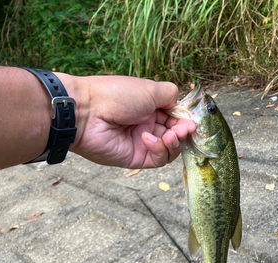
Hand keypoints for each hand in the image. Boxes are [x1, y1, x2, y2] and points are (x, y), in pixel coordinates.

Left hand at [59, 74, 194, 168]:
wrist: (86, 112)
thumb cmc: (116, 95)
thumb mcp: (150, 89)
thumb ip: (171, 95)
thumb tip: (181, 106)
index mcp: (150, 107)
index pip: (176, 117)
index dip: (185, 120)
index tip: (191, 121)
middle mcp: (148, 125)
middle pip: (176, 134)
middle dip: (183, 132)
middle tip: (184, 129)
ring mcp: (143, 142)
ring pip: (171, 149)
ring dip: (174, 142)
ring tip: (170, 135)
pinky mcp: (137, 158)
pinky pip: (159, 159)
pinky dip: (159, 149)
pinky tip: (148, 139)